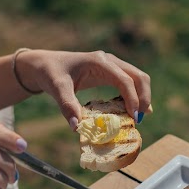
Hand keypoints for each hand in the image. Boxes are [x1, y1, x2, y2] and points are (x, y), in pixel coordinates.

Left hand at [15, 49, 150, 126]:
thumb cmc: (50, 73)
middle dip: (144, 98)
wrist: (44, 64)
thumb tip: (76, 127)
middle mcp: (109, 61)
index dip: (132, 99)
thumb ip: (67, 105)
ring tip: (138, 118)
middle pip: (139, 77)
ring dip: (141, 97)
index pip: (125, 80)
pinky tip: (131, 111)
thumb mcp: (56, 88)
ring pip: (137, 78)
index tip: (134, 118)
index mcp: (99, 62)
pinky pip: (129, 82)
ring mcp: (112, 65)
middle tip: (139, 120)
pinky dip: (134, 96)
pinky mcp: (110, 72)